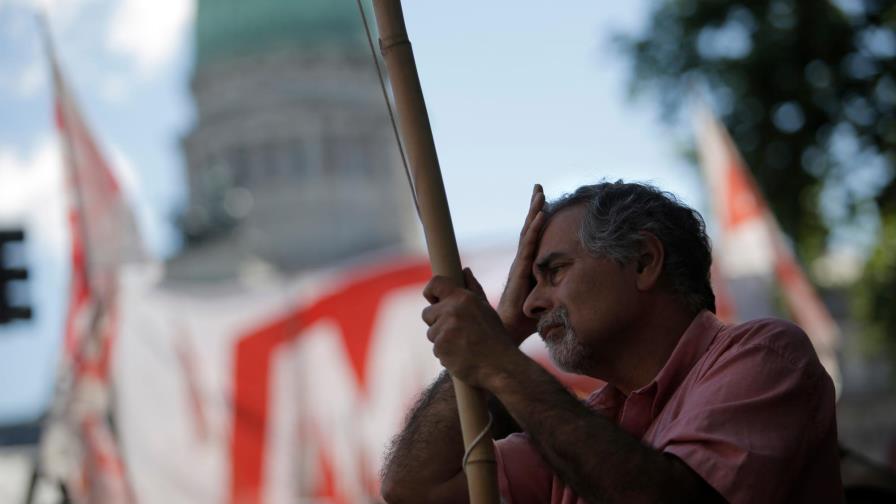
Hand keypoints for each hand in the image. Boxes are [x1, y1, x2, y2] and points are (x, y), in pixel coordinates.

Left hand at [422, 268, 517, 387]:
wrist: (500, 365)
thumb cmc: (495, 337)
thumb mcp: (486, 309)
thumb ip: (473, 289)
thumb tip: (465, 270)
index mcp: (463, 297)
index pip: (435, 283)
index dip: (430, 291)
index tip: (432, 299)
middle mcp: (452, 310)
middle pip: (428, 313)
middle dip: (437, 322)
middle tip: (457, 332)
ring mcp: (444, 329)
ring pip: (432, 333)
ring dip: (442, 339)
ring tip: (463, 345)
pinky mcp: (440, 347)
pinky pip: (436, 349)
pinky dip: (445, 353)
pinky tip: (461, 355)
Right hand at [497, 184, 545, 343]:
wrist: (511, 328)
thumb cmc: (526, 317)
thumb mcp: (544, 299)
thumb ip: (551, 290)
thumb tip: (565, 287)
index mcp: (527, 264)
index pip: (533, 237)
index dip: (537, 219)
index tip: (545, 201)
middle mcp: (522, 259)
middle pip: (529, 228)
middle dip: (535, 207)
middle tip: (539, 188)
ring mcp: (520, 262)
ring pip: (528, 231)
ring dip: (535, 211)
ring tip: (541, 193)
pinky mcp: (521, 267)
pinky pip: (529, 243)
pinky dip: (535, 228)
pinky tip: (541, 214)